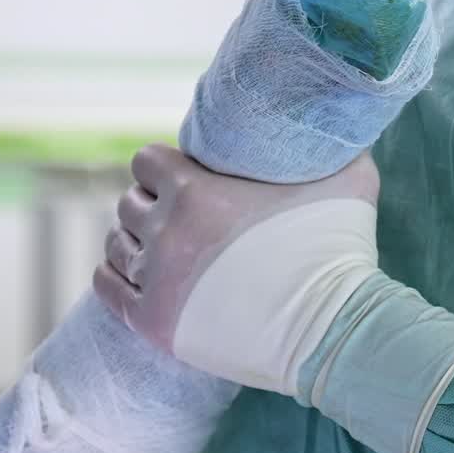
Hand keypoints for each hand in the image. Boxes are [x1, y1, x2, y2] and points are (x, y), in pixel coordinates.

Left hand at [94, 144, 380, 395]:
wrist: (330, 329)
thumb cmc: (340, 252)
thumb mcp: (346, 178)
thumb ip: (328, 145)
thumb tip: (338, 122)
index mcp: (194, 190)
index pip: (145, 162)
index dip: (161, 168)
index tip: (178, 178)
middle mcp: (165, 232)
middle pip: (129, 204)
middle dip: (149, 207)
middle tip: (174, 219)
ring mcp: (156, 280)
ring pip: (116, 245)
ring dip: (133, 242)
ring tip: (154, 249)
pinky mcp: (153, 323)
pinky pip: (108, 288)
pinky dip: (114, 277)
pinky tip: (127, 274)